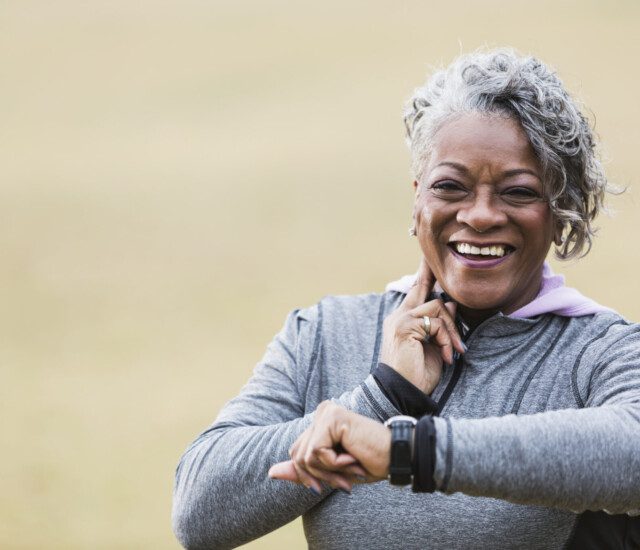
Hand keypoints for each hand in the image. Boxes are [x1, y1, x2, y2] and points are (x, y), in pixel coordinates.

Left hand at [268, 401, 389, 493]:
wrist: (396, 457)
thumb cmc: (369, 462)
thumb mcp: (330, 471)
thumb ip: (302, 470)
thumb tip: (270, 472)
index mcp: (320, 421)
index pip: (296, 453)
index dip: (311, 475)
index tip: (338, 479)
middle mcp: (321, 411)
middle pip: (297, 455)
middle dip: (320, 475)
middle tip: (346, 478)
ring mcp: (325, 412)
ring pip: (305, 457)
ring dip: (329, 472)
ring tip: (351, 466)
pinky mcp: (331, 418)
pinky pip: (316, 453)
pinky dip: (334, 464)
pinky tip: (352, 456)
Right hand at [380, 257, 464, 393]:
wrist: (403, 392)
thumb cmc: (418, 373)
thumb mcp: (433, 346)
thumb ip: (439, 324)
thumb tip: (451, 303)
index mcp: (403, 319)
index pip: (415, 291)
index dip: (424, 274)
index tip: (428, 258)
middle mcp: (399, 315)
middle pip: (423, 288)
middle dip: (431, 273)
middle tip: (433, 263)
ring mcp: (400, 319)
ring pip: (437, 307)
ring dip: (451, 329)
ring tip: (454, 350)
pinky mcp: (405, 326)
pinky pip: (436, 323)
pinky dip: (446, 339)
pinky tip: (447, 356)